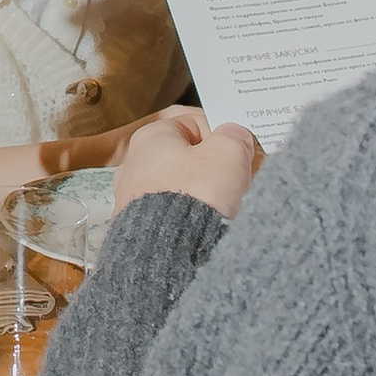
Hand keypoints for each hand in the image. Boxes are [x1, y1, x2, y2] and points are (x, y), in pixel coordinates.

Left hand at [112, 109, 263, 218]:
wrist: (173, 253)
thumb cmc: (195, 197)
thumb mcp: (228, 152)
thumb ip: (234, 135)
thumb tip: (235, 135)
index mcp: (150, 137)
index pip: (194, 122)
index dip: (223, 134)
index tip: (241, 149)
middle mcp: (134, 166)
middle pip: (189, 157)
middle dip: (217, 167)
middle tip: (239, 178)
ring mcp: (134, 199)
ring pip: (184, 187)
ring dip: (208, 193)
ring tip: (227, 205)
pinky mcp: (140, 227)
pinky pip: (175, 214)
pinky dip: (194, 216)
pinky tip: (208, 224)